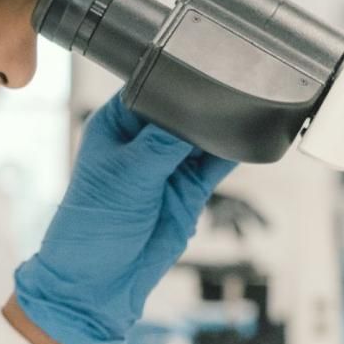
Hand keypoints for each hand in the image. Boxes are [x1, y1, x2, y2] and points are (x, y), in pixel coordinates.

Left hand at [11, 96, 233, 343]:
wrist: (100, 285)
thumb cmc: (93, 227)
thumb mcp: (127, 177)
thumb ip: (163, 143)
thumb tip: (197, 111)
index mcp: (115, 124)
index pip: (148, 84)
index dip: (172, 72)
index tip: (201, 58)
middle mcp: (144, 138)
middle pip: (182, 106)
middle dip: (203, 98)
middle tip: (234, 81)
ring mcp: (169, 164)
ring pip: (204, 133)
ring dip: (222, 123)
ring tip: (247, 105)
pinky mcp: (190, 189)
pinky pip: (219, 162)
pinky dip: (234, 151)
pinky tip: (250, 136)